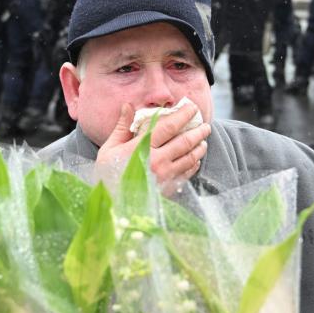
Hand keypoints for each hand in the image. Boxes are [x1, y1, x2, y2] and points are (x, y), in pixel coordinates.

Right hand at [97, 102, 211, 196]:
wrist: (111, 207)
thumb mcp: (109, 149)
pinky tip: (195, 160)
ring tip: (203, 141)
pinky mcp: (169, 189)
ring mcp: (165, 176)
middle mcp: (157, 161)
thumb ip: (122, 127)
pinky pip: (187, 173)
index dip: (182, 115)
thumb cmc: (107, 176)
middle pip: (184, 142)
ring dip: (199, 147)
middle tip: (206, 125)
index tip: (192, 107)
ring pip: (190, 157)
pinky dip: (194, 164)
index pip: (168, 127)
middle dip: (198, 131)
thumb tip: (127, 105)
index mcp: (142, 148)